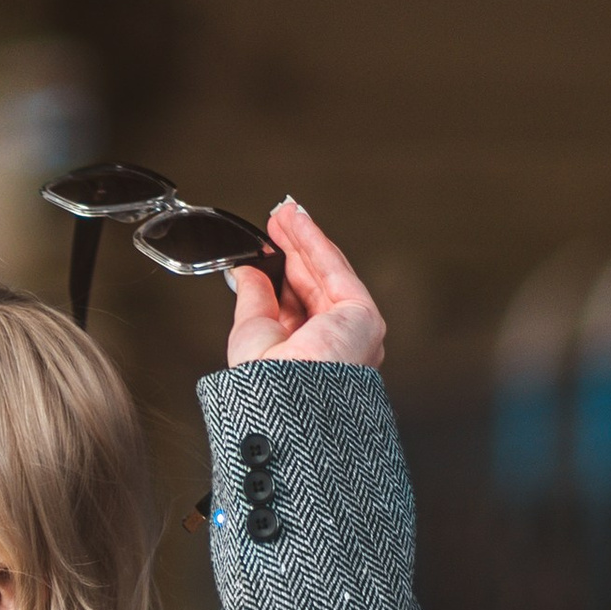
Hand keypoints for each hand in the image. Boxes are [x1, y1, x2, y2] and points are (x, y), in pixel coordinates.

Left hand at [225, 200, 385, 369]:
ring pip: (325, 272)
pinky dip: (315, 241)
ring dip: (304, 239)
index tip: (268, 245)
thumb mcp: (252, 331)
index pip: (296, 301)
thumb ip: (255, 297)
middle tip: (277, 220)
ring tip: (284, 213)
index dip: (283, 268)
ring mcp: (351, 328)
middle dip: (294, 247)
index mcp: (306, 352)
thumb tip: (247, 272)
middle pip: (312, 283)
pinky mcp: (363, 314)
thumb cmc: (265, 383)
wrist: (284, 396)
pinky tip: (299, 223)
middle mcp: (334, 342)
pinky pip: (335, 269)